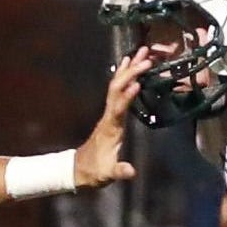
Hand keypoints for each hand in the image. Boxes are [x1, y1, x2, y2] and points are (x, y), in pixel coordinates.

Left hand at [71, 48, 152, 188]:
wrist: (79, 170)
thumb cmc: (95, 172)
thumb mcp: (107, 175)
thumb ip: (119, 171)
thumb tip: (131, 171)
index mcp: (110, 127)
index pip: (118, 108)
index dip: (127, 96)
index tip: (138, 82)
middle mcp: (109, 115)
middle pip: (118, 88)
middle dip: (131, 72)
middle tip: (146, 56)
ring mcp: (109, 112)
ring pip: (117, 84)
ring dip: (129, 67)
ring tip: (142, 50)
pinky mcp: (111, 113)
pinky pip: (118, 89)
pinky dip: (125, 75)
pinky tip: (130, 64)